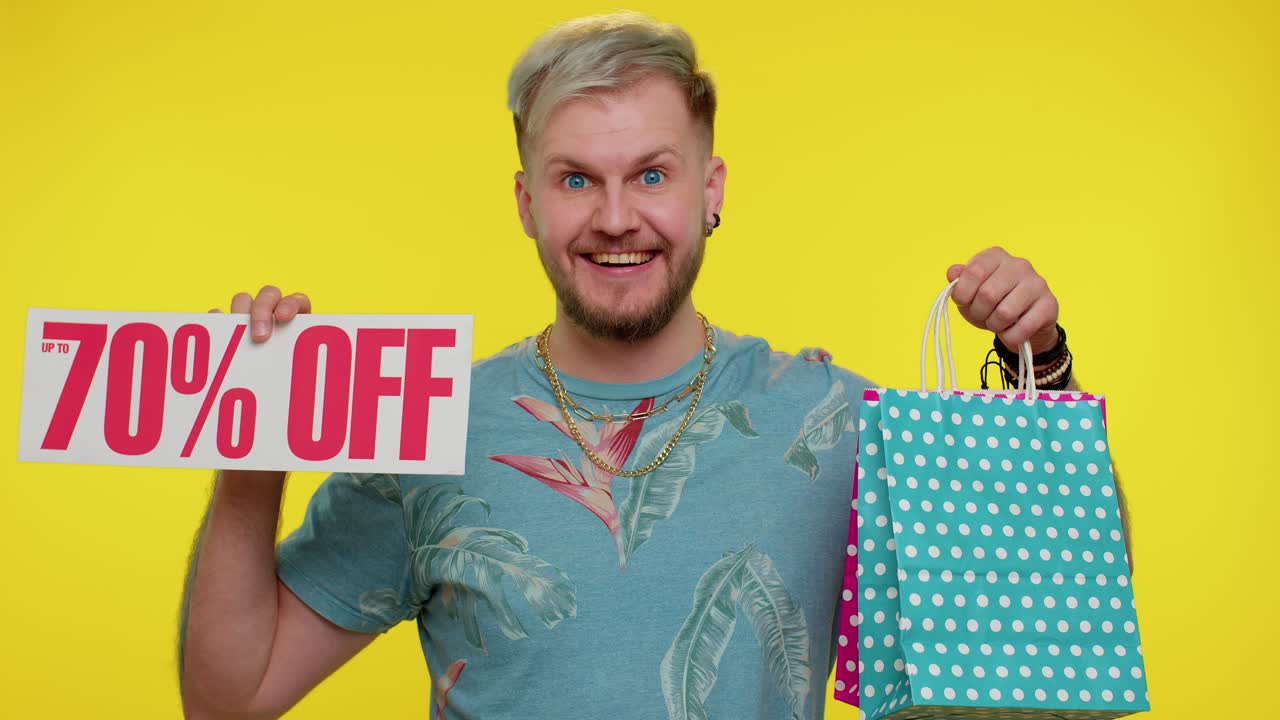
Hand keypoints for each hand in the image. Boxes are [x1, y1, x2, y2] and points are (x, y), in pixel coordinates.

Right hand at [208, 285, 310, 481]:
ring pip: (240, 303)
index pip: (298, 301)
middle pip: (267, 295)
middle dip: (263, 308)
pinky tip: (212, 346)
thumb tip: (337, 397)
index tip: (286, 319)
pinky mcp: (223, 339)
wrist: (257, 438)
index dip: (292, 303)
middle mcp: (273, 322)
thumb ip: (315, 391)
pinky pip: (213, 321)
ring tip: (236, 339)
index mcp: (299, 330)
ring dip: (238, 314)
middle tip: (260, 337)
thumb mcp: (306, 403)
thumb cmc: (290, 416)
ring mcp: (246, 327)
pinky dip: (212, 326)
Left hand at [946, 247, 1059, 354]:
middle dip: (978, 313)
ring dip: (994, 325)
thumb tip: (952, 272)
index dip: (962, 293)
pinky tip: (1011, 332)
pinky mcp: (1049, 304)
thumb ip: (960, 282)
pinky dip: (1010, 337)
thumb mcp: (970, 293)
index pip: (973, 271)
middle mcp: (1019, 265)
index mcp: (996, 256)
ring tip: (997, 322)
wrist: (1024, 323)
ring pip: (1005, 313)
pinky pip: (1022, 328)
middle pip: (987, 294)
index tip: (963, 301)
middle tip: (982, 316)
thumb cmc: (993, 304)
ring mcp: (1037, 283)